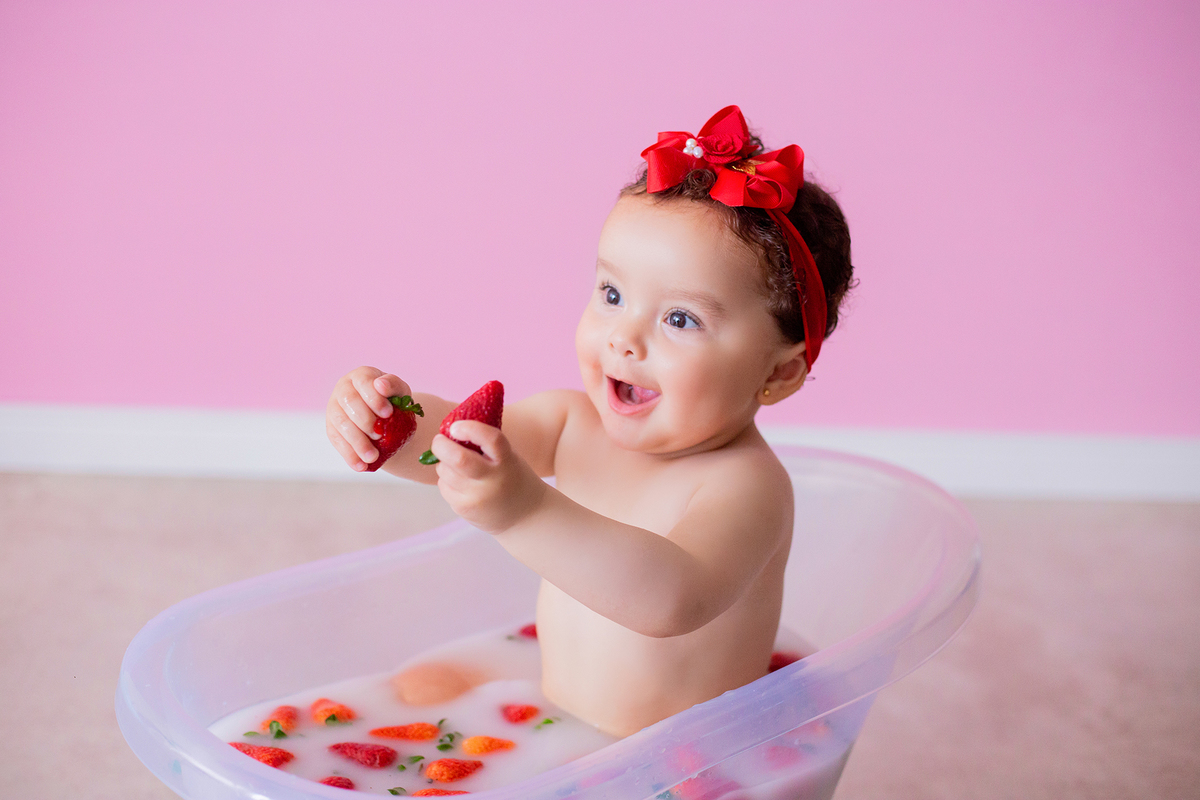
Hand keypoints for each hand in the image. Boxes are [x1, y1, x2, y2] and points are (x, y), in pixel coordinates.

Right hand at [326, 366, 411, 471]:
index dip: (374, 398)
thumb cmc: (395, 402)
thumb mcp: (401, 393)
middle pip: (349, 402)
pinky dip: (349, 455)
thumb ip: (394, 386)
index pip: (364, 383)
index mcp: (361, 376)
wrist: (389, 421)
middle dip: (365, 421)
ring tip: (373, 457)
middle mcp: (344, 389)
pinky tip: (361, 466)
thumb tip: (381, 385)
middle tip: (380, 435)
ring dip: (357, 442)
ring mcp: (334, 409)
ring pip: (341, 424)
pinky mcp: (332, 428)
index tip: (388, 413)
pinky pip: (337, 442)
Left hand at [429, 420, 547, 531]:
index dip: (470, 428)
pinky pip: (444, 486)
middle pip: (458, 459)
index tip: (455, 426)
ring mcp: (477, 497)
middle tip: (439, 440)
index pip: (490, 439)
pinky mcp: (464, 509)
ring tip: (455, 465)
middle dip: (441, 445)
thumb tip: (451, 430)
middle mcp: (493, 480)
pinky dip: (446, 480)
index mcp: (507, 461)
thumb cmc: (511, 477)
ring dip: (444, 463)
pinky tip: (460, 483)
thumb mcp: (508, 458)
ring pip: (445, 471)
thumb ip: (485, 445)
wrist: (525, 516)